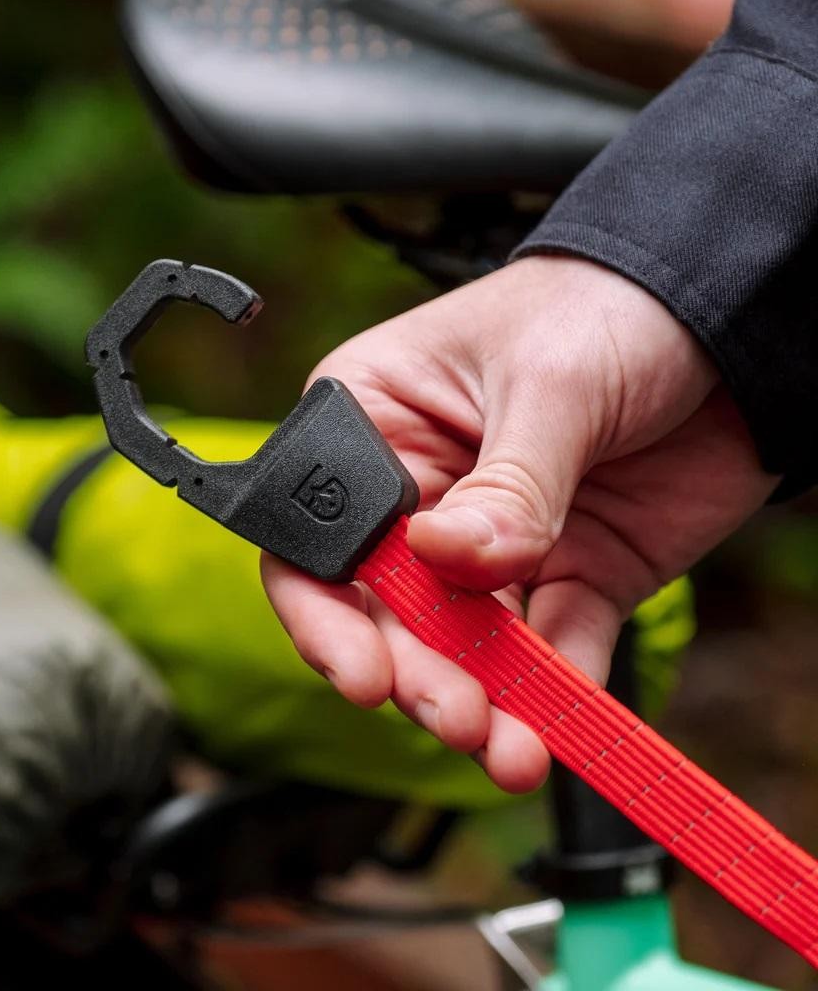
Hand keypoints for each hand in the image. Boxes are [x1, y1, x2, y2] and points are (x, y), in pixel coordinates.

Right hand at [262, 255, 777, 792]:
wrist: (733, 316)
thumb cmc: (608, 305)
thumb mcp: (550, 382)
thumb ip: (505, 485)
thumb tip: (445, 561)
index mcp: (378, 424)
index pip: (321, 532)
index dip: (326, 607)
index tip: (363, 667)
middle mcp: (424, 495)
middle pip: (386, 607)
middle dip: (414, 669)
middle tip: (452, 713)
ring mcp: (497, 542)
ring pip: (468, 644)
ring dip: (484, 701)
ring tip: (508, 750)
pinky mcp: (570, 572)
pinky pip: (556, 648)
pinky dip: (558, 693)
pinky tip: (561, 727)